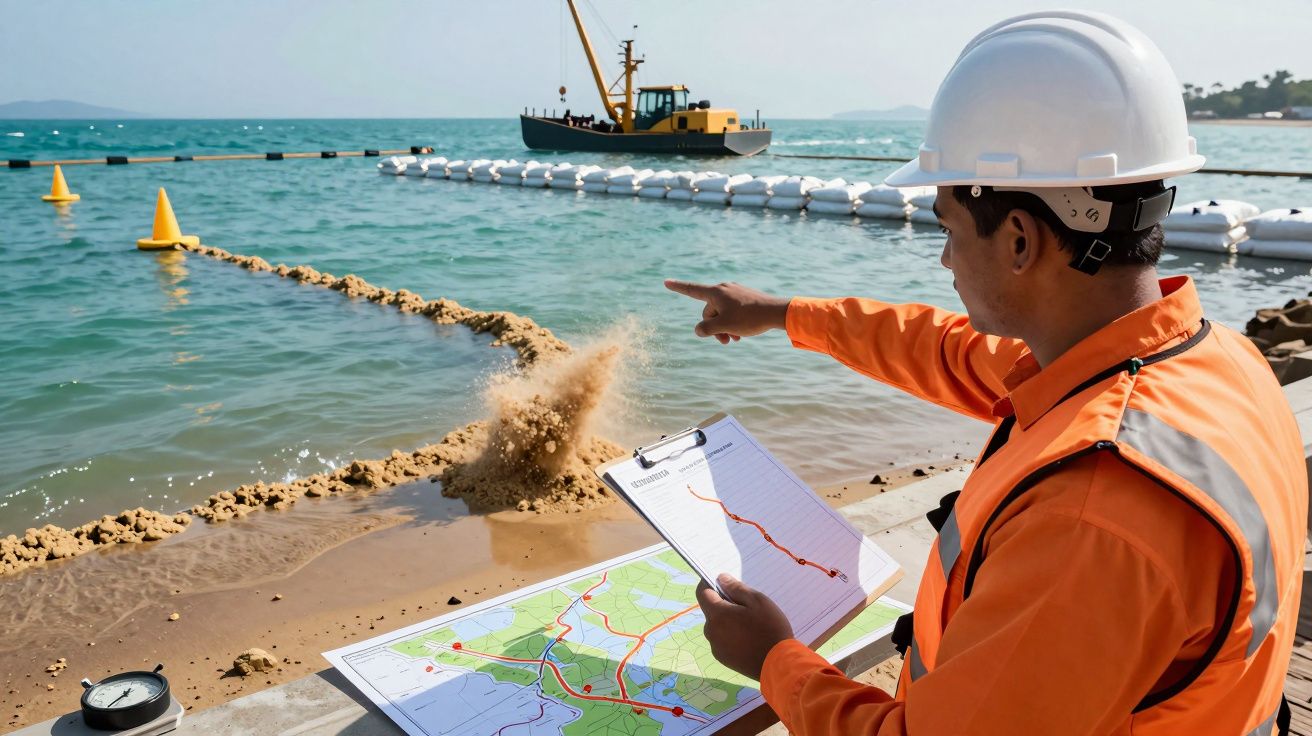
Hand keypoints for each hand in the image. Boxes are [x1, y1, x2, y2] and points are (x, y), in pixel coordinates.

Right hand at [664, 280, 790, 344]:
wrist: (776, 312)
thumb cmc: (749, 318)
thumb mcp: (724, 326)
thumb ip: (706, 329)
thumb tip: (698, 330)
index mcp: (716, 292)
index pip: (692, 290)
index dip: (677, 287)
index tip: (665, 282)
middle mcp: (724, 289)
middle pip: (709, 311)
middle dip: (714, 327)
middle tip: (726, 341)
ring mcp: (735, 292)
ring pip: (721, 313)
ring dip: (724, 327)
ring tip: (735, 340)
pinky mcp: (745, 297)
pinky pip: (732, 311)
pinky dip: (733, 322)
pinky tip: (741, 333)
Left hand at [696, 574, 794, 679]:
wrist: (779, 665)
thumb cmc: (770, 629)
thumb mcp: (758, 601)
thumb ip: (736, 588)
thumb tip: (721, 579)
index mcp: (717, 614)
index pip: (702, 592)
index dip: (709, 583)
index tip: (723, 582)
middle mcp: (711, 631)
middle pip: (710, 610)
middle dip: (723, 604)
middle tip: (746, 606)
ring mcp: (715, 646)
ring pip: (716, 626)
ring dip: (727, 620)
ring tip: (750, 624)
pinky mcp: (722, 658)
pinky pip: (721, 640)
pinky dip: (730, 635)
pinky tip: (748, 639)